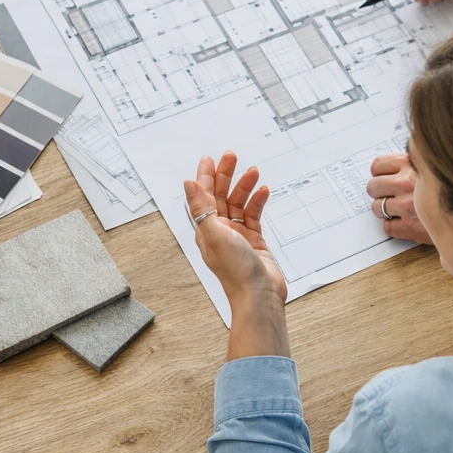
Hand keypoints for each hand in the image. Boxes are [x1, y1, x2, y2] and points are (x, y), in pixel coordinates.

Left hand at [184, 152, 286, 306]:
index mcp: (205, 230)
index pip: (202, 196)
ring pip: (239, 203)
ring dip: (245, 186)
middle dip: (225, 175)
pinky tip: (263, 191)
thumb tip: (188, 185)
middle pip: (220, 196)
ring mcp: (237, 235)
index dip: (204, 176)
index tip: (208, 159)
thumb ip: (202, 208)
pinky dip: (258, 202)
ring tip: (254, 171)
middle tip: (232, 156)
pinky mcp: (254, 240)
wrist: (259, 296)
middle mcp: (220, 230)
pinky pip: (254, 214)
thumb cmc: (236, 272)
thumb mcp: (215, 235)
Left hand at [366, 152, 431, 243]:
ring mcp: (406, 206)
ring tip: (397, 210)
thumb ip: (418, 164)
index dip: (379, 173)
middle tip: (386, 195)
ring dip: (384, 210)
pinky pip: (388, 228)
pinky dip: (393, 227)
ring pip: (377, 208)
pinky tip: (404, 223)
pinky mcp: (409, 227)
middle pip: (373, 187)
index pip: (378, 165)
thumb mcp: (438, 167)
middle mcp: (406, 183)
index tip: (383, 177)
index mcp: (411, 165)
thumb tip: (400, 165)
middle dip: (378, 192)